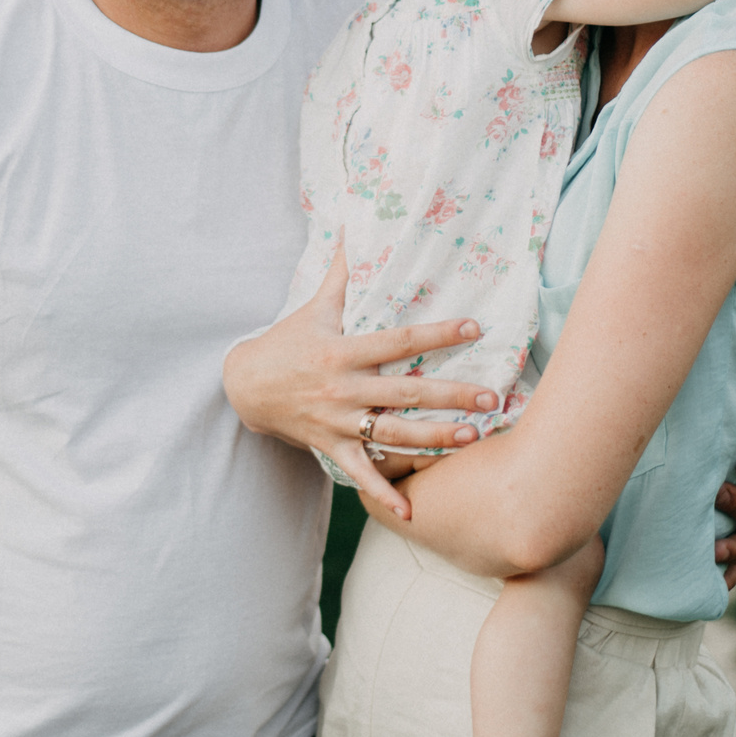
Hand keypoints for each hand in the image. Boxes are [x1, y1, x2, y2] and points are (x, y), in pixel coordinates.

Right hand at [223, 247, 500, 520]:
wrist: (244, 386)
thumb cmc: (288, 341)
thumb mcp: (314, 305)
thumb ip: (342, 270)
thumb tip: (354, 224)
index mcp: (343, 351)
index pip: (398, 340)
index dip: (437, 334)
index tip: (474, 328)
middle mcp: (343, 388)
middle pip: (404, 394)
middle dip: (450, 395)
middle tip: (491, 398)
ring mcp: (337, 422)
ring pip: (392, 435)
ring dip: (433, 439)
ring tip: (472, 438)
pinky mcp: (330, 447)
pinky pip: (361, 474)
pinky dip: (384, 494)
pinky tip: (412, 512)